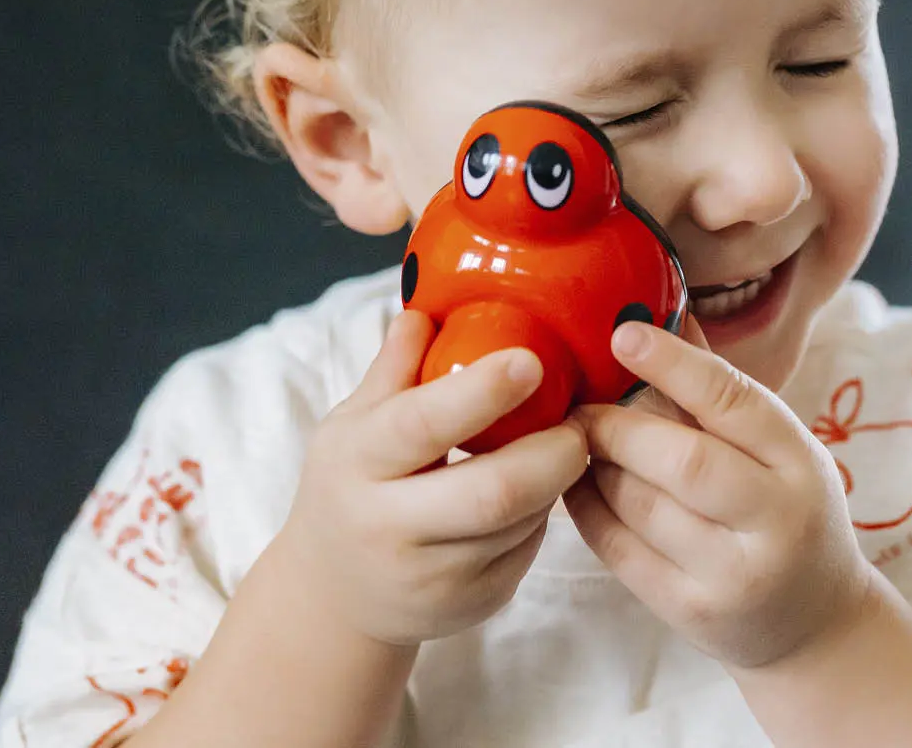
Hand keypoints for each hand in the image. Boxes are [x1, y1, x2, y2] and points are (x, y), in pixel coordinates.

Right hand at [277, 309, 588, 646]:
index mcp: (358, 462)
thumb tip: (427, 304)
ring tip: (559, 447)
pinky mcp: (469, 607)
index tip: (531, 361)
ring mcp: (430, 579)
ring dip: (553, 481)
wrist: (332, 595)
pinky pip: (526, 553)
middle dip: (553, 451)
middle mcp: (387, 527)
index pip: (422, 424)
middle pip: (493, 493)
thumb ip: (396, 365)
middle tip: (579, 420)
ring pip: (520, 524)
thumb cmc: (352, 485)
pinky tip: (535, 492)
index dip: (481, 392)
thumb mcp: (355, 421)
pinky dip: (541, 516)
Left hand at [563, 315, 871, 670]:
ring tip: (575, 440)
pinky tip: (576, 483)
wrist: (816, 625)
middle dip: (618, 426)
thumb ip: (720, 387)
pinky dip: (587, 509)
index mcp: (799, 461)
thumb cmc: (788, 511)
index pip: (733, 401)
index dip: (673, 364)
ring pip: (642, 506)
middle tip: (580, 404)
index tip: (622, 334)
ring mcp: (734, 575)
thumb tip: (663, 312)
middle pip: (683, 461)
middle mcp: (775, 519)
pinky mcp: (693, 613)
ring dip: (596, 465)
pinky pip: (620, 551)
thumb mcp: (780, 446)